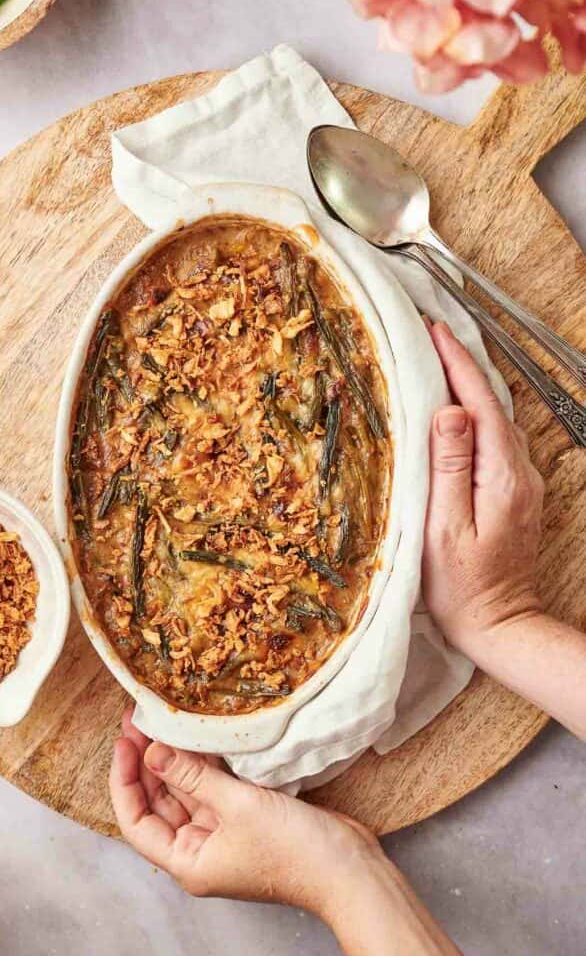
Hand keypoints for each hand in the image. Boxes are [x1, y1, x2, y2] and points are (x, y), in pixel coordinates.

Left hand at [109, 708, 376, 913]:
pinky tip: (197, 735)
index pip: (136, 821)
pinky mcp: (246, 817)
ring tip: (162, 719)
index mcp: (188, 861)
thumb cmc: (292, 849)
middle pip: (159, 802)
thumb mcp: (236, 807)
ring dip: (175, 758)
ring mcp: (223, 833)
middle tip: (140, 719)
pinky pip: (213, 787)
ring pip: (186, 791)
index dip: (125, 780)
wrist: (347, 868)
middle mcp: (200, 848)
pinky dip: (204, 763)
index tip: (125, 741)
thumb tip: (152, 752)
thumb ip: (192, 777)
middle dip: (147, 761)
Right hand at [422, 321, 544, 655]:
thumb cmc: (462, 586)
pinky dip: (476, 416)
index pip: (480, 405)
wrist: (500, 625)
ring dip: (470, 389)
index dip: (458, 364)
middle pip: (493, 405)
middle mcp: (520, 473)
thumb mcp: (445, 527)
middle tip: (432, 337)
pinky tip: (457, 413)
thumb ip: (450, 467)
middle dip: (463, 366)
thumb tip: (452, 413)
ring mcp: (523, 483)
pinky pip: (496, 440)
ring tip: (439, 364)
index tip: (436, 331)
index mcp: (501, 477)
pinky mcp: (516, 494)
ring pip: (496, 420)